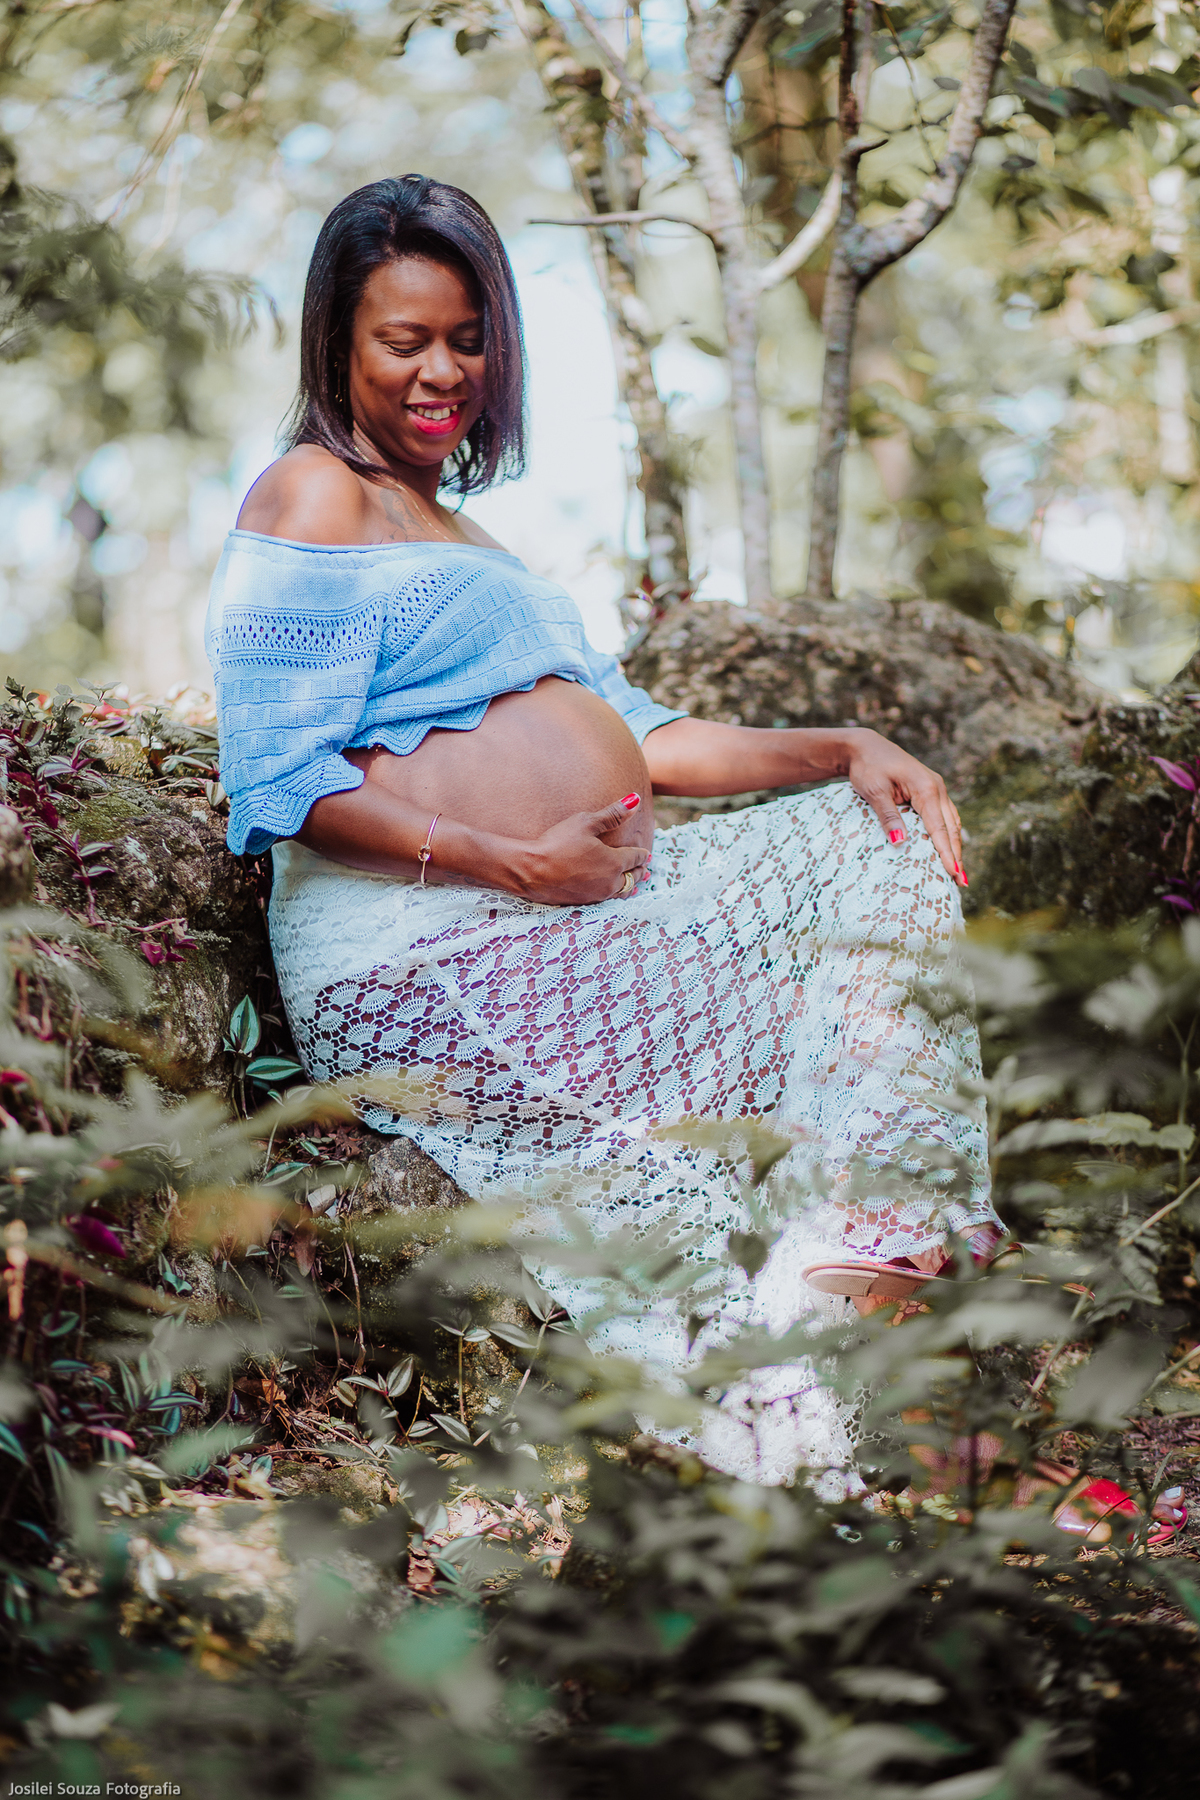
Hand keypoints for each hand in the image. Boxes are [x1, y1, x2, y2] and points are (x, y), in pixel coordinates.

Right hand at [508, 794, 649, 904]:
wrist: (531, 870)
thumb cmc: (557, 843)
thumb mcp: (585, 822)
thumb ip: (613, 814)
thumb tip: (635, 800)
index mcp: (614, 862)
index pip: (636, 858)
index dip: (642, 854)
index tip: (646, 853)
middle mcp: (610, 882)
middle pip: (632, 878)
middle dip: (640, 872)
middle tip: (645, 870)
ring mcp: (597, 896)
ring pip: (622, 892)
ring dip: (630, 886)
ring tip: (635, 885)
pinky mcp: (584, 904)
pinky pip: (607, 900)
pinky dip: (615, 894)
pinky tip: (610, 892)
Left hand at [844, 731, 964, 886]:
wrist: (865, 747)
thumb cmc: (868, 767)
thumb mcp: (874, 791)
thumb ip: (888, 816)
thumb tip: (900, 842)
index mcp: (926, 788)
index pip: (939, 827)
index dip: (947, 852)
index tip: (954, 873)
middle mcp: (937, 788)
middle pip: (951, 827)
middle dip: (957, 855)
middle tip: (961, 882)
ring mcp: (936, 788)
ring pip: (951, 822)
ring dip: (955, 846)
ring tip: (958, 872)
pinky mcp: (930, 791)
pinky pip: (944, 816)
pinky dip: (948, 834)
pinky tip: (948, 849)